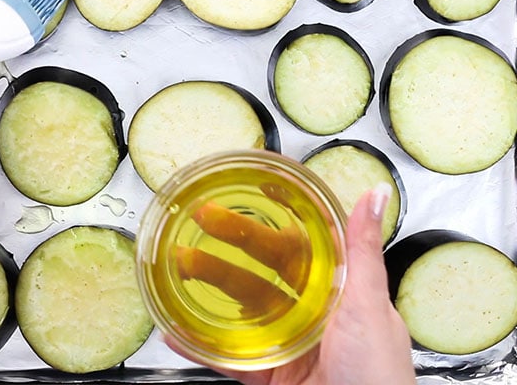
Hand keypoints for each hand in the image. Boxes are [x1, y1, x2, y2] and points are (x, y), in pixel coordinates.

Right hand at [166, 185, 416, 384]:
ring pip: (240, 310)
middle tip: (201, 221)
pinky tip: (178, 334)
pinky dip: (202, 348)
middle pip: (262, 271)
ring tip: (180, 268)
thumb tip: (375, 195)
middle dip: (229, 246)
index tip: (249, 190)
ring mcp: (286, 343)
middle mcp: (310, 313)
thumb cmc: (378, 374)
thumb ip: (362, 251)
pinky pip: (230, 358)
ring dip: (208, 289)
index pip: (300, 243)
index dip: (273, 217)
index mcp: (337, 290)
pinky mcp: (268, 375)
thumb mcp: (369, 305)